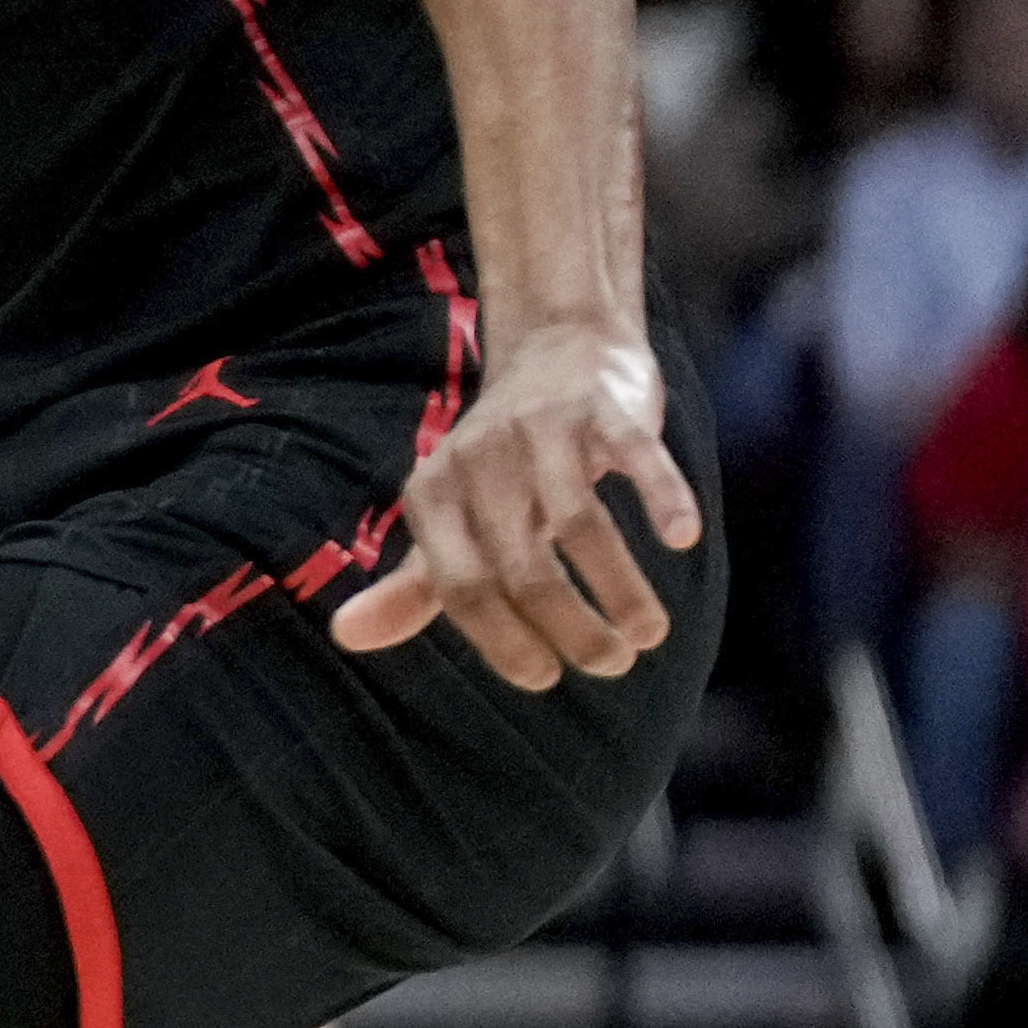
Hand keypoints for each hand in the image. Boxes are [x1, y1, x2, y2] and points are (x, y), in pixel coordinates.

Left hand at [330, 322, 700, 692]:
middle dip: (573, 631)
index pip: (461, 589)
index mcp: (433, 498)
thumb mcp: (449, 521)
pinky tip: (682, 539)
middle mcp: (480, 464)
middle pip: (525, 570)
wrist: (554, 351)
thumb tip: (344, 636)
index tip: (546, 677)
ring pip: (582, 525)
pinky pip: (637, 458)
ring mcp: (543, 433)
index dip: (504, 642)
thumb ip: (413, 585)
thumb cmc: (500, 463)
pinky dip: (663, 498)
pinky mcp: (605, 409)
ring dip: (621, 589)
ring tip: (648, 632)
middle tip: (612, 664)